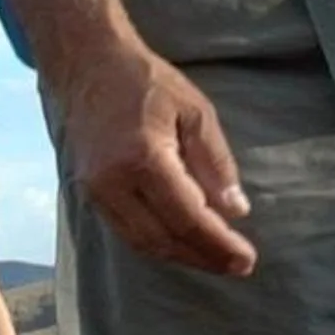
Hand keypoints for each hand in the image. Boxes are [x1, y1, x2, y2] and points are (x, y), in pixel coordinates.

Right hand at [62, 39, 255, 276]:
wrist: (88, 67)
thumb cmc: (146, 83)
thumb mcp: (196, 112)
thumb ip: (216, 163)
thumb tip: (235, 211)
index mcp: (143, 158)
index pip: (187, 216)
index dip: (218, 243)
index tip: (246, 259)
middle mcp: (113, 182)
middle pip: (162, 239)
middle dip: (202, 257)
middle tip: (237, 266)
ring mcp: (95, 191)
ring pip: (141, 242)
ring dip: (180, 255)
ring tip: (213, 259)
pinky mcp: (88, 193)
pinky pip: (125, 231)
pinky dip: (156, 243)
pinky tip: (181, 243)